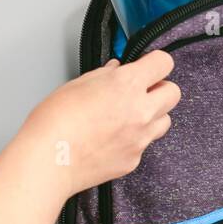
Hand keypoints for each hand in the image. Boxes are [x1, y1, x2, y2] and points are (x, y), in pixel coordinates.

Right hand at [23, 51, 180, 197]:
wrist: (49, 160)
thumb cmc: (55, 122)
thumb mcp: (77, 85)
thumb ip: (104, 76)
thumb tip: (115, 71)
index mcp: (127, 85)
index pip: (164, 63)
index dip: (156, 63)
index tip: (148, 66)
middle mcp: (140, 111)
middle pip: (173, 93)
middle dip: (160, 89)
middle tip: (142, 92)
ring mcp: (140, 138)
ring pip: (165, 121)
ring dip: (153, 115)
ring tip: (128, 117)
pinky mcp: (135, 159)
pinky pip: (145, 144)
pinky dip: (134, 139)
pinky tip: (112, 139)